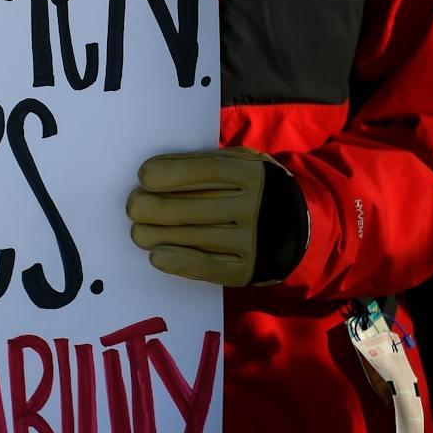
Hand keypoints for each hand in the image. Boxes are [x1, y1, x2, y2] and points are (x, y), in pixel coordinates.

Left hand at [125, 147, 308, 286]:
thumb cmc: (252, 187)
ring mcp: (252, 240)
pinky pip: (203, 267)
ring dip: (152, 235)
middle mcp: (254, 207)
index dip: (167, 174)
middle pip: (186, 208)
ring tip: (140, 231)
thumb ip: (203, 162)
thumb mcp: (239, 162)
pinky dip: (174, 261)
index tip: (144, 177)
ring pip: (188, 237)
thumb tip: (154, 172)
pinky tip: (156, 254)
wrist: (298, 227)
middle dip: (149, 207)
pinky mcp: (246, 270)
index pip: (202, 171)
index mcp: (251, 173)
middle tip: (135, 206)